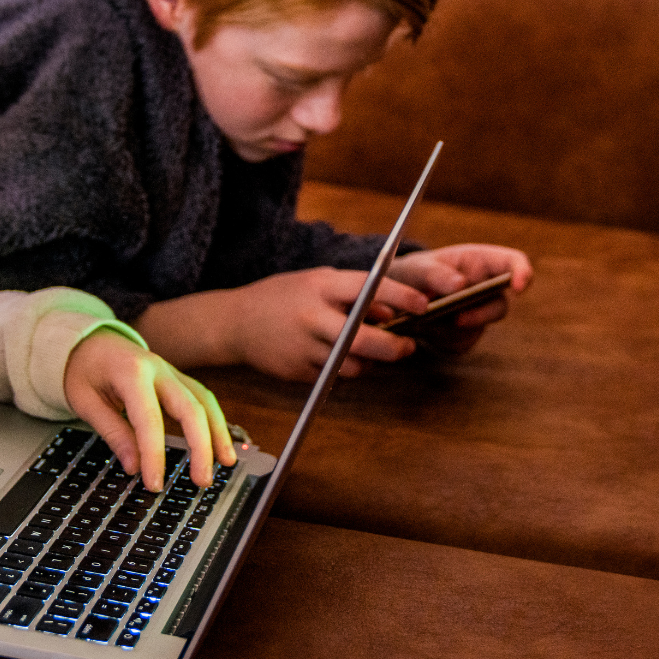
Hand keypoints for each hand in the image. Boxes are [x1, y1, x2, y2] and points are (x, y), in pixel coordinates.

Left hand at [64, 329, 235, 490]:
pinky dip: (214, 421)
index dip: (154, 455)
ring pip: (204, 401)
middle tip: (200, 480)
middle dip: (200, 446)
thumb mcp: (85, 401)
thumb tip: (134, 467)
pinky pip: (202, 398)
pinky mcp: (176, 378)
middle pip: (190, 407)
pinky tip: (220, 443)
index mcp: (131, 372)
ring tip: (225, 463)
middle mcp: (157, 369)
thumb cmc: (83, 369)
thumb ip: (112, 432)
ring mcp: (170, 371)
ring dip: (217, 433)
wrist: (88, 340)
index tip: (155, 484)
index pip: (149, 419)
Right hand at [229, 267, 431, 380]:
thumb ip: (352, 294)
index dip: (401, 297)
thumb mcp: (315, 282)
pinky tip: (335, 357)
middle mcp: (312, 316)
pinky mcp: (298, 371)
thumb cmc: (282, 297)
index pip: (369, 288)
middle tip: (407, 347)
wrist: (234, 323)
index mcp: (319, 287)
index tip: (424, 305)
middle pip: (365, 339)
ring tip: (368, 351)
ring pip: (354, 364)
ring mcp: (304, 346)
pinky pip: (334, 376)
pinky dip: (343, 369)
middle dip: (394, 347)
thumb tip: (390, 311)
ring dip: (369, 361)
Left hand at [387, 244, 533, 352]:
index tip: (519, 287)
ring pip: (477, 328)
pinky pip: (460, 343)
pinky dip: (441, 339)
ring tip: (424, 319)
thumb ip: (435, 273)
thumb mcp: (418, 267)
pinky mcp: (466, 336)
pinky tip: (424, 329)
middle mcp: (486, 290)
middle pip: (499, 305)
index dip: (523, 273)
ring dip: (451, 328)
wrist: (398, 296)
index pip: (513, 262)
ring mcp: (479, 314)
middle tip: (456, 319)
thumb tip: (460, 284)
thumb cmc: (415, 273)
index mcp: (481, 262)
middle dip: (480, 315)